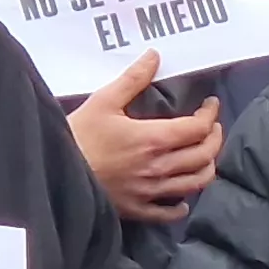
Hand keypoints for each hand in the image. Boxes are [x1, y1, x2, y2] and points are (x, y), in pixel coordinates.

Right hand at [64, 50, 224, 224]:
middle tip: (212, 127)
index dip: (211, 114)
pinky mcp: (137, 210)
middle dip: (215, 138)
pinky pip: (169, 213)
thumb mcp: (103, 101)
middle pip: (204, 156)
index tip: (210, 105)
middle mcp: (159, 168)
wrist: (54, 172)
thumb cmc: (78, 135)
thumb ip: (133, 79)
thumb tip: (154, 56)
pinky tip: (181, 198)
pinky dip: (182, 205)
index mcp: (153, 139)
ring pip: (195, 184)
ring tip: (203, 155)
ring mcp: (150, 192)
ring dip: (206, 167)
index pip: (198, 128)